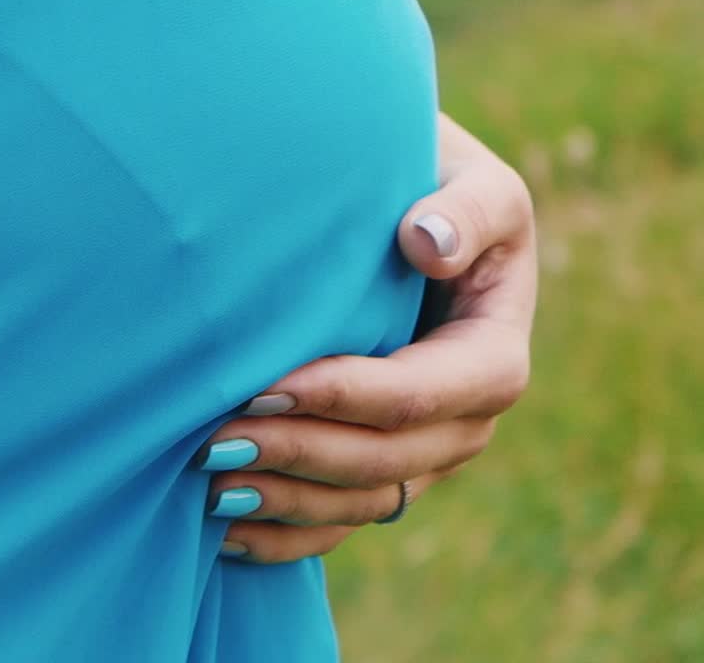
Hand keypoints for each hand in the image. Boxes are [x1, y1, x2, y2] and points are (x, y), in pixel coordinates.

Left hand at [198, 114, 536, 563]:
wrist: (395, 193)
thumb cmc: (429, 173)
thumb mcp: (468, 175)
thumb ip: (462, 207)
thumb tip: (426, 243)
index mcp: (495, 345)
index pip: (433, 392)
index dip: (355, 396)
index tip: (271, 383)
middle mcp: (467, 411)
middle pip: (394, 459)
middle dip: (304, 454)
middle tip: (216, 439)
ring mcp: (425, 445)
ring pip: (365, 499)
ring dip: (288, 498)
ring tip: (208, 483)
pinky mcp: (383, 459)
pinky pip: (344, 516)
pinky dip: (288, 532)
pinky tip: (222, 530)